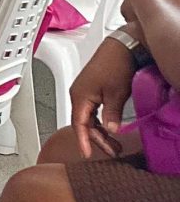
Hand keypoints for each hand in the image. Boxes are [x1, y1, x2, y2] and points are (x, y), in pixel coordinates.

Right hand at [71, 33, 138, 159]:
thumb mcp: (117, 94)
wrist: (122, 48)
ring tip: (114, 142)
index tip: (87, 154)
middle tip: (112, 150)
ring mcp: (85, 91)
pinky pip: (92, 111)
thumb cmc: (116, 65)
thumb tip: (110, 131)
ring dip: (99, 131)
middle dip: (96, 139)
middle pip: (83, 123)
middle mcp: (79, 94)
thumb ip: (111, 115)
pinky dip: (100, 122)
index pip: (79, 124)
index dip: (83, 141)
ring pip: (88, 118)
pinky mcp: (92, 89)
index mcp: (80, 95)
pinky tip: (109, 128)